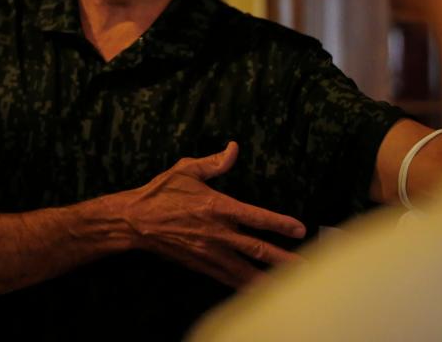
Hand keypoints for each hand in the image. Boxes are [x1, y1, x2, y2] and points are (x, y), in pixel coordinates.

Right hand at [121, 141, 306, 287]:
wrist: (133, 221)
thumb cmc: (160, 192)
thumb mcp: (186, 169)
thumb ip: (214, 162)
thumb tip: (234, 148)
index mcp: (216, 206)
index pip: (255, 217)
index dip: (279, 223)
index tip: (300, 229)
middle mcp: (216, 232)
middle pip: (256, 249)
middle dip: (283, 258)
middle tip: (307, 267)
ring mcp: (208, 251)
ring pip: (244, 269)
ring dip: (268, 279)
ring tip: (291, 289)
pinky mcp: (199, 264)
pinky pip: (227, 278)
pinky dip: (244, 285)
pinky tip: (258, 292)